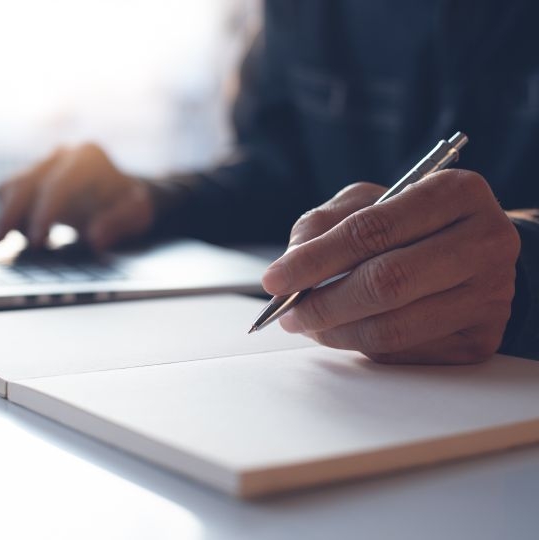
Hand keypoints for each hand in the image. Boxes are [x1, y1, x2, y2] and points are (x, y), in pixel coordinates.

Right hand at [0, 143, 153, 249]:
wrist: (122, 194)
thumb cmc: (130, 205)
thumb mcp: (137, 214)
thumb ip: (118, 223)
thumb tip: (95, 238)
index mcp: (88, 158)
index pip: (58, 185)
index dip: (43, 214)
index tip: (35, 242)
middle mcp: (62, 155)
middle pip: (26, 182)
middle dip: (11, 213)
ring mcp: (44, 163)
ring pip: (11, 186)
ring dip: (5, 214)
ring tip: (4, 241)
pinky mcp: (32, 176)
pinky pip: (9, 192)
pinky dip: (8, 213)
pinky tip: (16, 235)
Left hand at [262, 171, 520, 363]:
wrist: (478, 253)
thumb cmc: (413, 223)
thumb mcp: (369, 203)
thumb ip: (324, 225)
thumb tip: (289, 268)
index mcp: (455, 193)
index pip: (373, 230)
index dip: (316, 259)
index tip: (275, 279)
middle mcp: (484, 242)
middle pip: (386, 283)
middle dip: (322, 304)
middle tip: (288, 314)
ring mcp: (490, 294)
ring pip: (394, 328)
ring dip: (337, 333)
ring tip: (310, 325)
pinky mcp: (483, 337)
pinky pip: (405, 353)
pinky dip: (364, 347)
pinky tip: (348, 331)